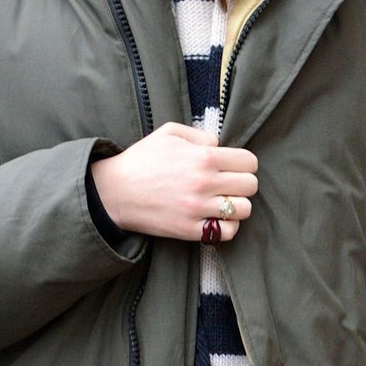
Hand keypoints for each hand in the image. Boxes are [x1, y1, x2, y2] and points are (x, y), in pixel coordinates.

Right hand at [90, 122, 257, 242]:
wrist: (115, 191)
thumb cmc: (142, 160)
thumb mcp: (169, 133)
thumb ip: (200, 135)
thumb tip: (220, 146)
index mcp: (203, 157)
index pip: (249, 162)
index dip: (244, 164)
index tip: (234, 167)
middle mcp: (204, 182)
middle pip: (250, 185)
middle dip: (242, 183)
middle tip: (228, 185)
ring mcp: (198, 208)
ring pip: (244, 209)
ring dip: (237, 206)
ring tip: (222, 202)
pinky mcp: (190, 229)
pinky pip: (227, 232)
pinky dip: (227, 226)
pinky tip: (215, 218)